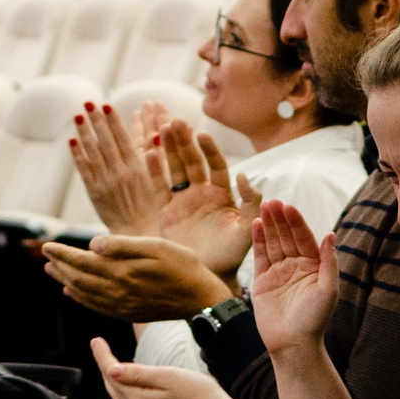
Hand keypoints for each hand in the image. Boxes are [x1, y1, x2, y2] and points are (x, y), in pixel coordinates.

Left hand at [41, 234, 231, 322]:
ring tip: (53, 272)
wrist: (200, 299)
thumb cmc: (182, 266)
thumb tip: (92, 245)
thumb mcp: (156, 246)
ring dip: (66, 282)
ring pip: (84, 294)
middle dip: (60, 266)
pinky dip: (80, 299)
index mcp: (121, 272)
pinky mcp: (128, 313)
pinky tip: (73, 294)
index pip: (82, 262)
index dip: (63, 254)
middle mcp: (117, 291)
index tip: (47, 246)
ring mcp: (122, 305)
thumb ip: (123, 245)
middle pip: (79, 279)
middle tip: (46, 256)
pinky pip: (96, 307)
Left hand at [68, 104, 168, 237]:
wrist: (139, 235)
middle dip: (96, 120)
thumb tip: (155, 134)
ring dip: (84, 132)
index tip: (106, 105)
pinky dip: (77, 155)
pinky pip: (84, 171)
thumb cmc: (155, 208)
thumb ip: (155, 156)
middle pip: (105, 141)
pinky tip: (72, 140)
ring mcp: (105, 182)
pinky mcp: (95, 193)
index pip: (123, 138)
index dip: (113, 121)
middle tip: (88, 102)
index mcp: (138, 168)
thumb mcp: (160, 181)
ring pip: (92, 152)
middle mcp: (120, 173)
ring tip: (78, 115)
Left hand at [87, 337, 240, 398]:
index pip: (112, 374)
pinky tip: (129, 386)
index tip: (96, 340)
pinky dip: (125, 394)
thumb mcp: (170, 376)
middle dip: (104, 366)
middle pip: (112, 388)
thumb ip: (138, 374)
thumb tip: (111, 369)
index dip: (103, 356)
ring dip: (113, 381)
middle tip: (100, 346)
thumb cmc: (201, 395)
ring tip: (109, 364)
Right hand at [154, 123, 257, 275]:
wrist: (208, 276)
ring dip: (168, 149)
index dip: (209, 149)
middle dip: (185, 142)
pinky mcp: (166, 212)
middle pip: (193, 161)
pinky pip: (159, 188)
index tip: (202, 134)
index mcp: (222, 194)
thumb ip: (251, 202)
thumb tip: (243, 174)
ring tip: (161, 128)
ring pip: (175, 169)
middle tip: (176, 121)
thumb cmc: (231, 255)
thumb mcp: (247, 229)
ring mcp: (183, 201)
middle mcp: (202, 193)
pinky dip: (154, 171)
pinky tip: (148, 153)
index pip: (216, 165)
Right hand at [251, 200, 336, 357]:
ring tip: (264, 207)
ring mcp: (279, 272)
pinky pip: (260, 257)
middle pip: (287, 237)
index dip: (296, 222)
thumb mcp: (328, 289)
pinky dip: (258, 241)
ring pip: (273, 243)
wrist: (293, 344)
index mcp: (314, 266)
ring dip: (269, 225)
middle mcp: (296, 266)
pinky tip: (257, 225)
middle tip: (273, 202)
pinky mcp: (263, 281)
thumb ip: (329, 261)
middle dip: (280, 219)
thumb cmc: (315, 319)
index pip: (304, 238)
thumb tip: (330, 234)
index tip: (289, 207)